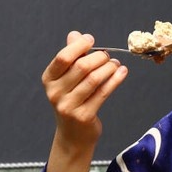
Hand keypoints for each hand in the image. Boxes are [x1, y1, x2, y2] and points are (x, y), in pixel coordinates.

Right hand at [41, 31, 128, 152]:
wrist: (73, 136)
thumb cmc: (72, 101)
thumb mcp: (66, 80)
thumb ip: (71, 57)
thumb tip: (76, 35)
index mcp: (49, 79)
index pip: (63, 57)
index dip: (79, 46)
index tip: (91, 40)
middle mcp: (55, 93)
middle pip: (81, 67)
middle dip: (99, 57)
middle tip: (108, 56)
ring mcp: (69, 106)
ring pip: (94, 79)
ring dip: (109, 68)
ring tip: (116, 64)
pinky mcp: (84, 115)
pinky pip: (103, 93)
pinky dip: (115, 80)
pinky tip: (122, 72)